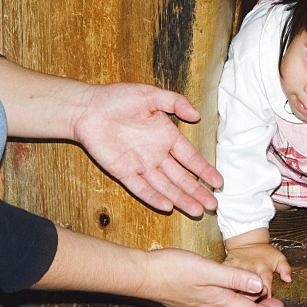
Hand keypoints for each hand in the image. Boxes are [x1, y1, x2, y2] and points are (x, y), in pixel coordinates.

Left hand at [72, 83, 221, 215]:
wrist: (87, 108)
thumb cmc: (117, 98)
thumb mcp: (151, 95)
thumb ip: (176, 102)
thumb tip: (197, 115)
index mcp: (166, 136)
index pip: (190, 158)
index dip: (205, 170)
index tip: (219, 183)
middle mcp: (156, 154)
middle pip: (181, 177)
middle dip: (198, 191)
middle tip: (214, 205)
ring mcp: (140, 165)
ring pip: (165, 186)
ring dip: (181, 199)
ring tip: (198, 211)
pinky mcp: (123, 171)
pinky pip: (141, 188)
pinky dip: (154, 197)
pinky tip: (168, 207)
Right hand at [141, 248, 292, 306]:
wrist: (143, 275)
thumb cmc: (172, 270)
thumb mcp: (208, 270)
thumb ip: (235, 278)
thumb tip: (259, 288)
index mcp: (218, 300)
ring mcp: (200, 306)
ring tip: (261, 304)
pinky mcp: (192, 301)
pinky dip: (233, 305)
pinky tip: (232, 296)